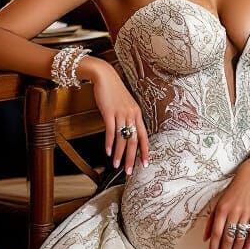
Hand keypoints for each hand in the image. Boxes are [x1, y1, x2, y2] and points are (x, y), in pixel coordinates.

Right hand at [79, 58, 148, 174]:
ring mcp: (121, 113)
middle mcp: (132, 114)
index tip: (144, 163)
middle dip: (132, 158)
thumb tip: (126, 134)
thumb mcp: (125, 105)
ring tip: (117, 165)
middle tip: (129, 171)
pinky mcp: (110, 112)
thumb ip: (127, 118)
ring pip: (123, 138)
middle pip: (134, 140)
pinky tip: (109, 152)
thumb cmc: (114, 92)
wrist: (105, 76)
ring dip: (119, 154)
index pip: (144, 136)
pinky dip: (110, 143)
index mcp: (138, 114)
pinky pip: (111, 131)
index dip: (145, 151)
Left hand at [204, 162, 249, 248]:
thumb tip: (205, 239)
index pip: (216, 234)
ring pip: (240, 237)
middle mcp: (233, 212)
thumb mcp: (217, 203)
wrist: (249, 178)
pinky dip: (249, 243)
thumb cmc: (231, 191)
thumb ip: (211, 221)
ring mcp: (245, 213)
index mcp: (221, 210)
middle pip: (228, 238)